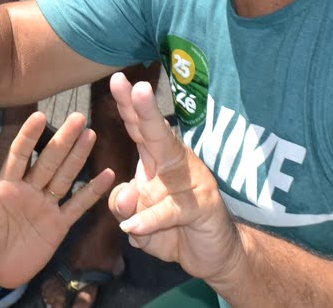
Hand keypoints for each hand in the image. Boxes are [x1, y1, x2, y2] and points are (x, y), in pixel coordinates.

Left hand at [0, 110, 116, 289]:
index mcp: (6, 185)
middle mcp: (29, 190)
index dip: (29, 136)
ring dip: (78, 157)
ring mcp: (45, 206)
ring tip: (90, 135)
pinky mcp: (58, 225)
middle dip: (63, 139)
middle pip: (48, 160)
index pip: (19, 154)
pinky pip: (77, 206)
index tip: (40, 116)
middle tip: (78, 117)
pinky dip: (92, 192)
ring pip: (64, 177)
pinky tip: (107, 175)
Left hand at [106, 74, 245, 283]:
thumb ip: (123, 205)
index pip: (139, 129)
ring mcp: (193, 181)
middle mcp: (175, 163)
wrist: (215, 253)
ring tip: (128, 210)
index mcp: (157, 160)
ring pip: (162, 177)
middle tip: (137, 87)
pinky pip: (171, 210)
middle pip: (157, 134)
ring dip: (143, 196)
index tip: (117, 80)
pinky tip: (135, 226)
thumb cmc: (172, 229)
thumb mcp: (136, 220)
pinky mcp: (203, 205)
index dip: (128, 106)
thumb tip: (125, 193)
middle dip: (144, 111)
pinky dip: (151, 220)